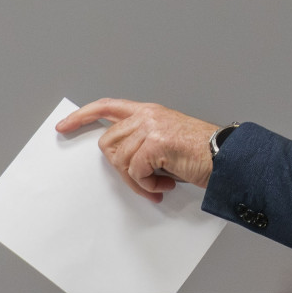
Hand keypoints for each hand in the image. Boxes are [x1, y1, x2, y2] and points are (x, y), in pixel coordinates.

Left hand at [56, 99, 218, 203]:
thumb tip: (121, 162)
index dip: (83, 116)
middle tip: (142, 181)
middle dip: (120, 168)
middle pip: (107, 143)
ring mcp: (152, 127)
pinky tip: (165, 185)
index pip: (107, 107)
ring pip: (120, 161)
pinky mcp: (157, 142)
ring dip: (137, 181)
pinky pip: (136, 171)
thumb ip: (142, 143)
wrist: (227, 159)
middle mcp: (148, 116)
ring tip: (158, 185)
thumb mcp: (166, 142)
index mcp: (149, 112)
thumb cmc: (202, 155)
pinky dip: (148, 186)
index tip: (64, 127)